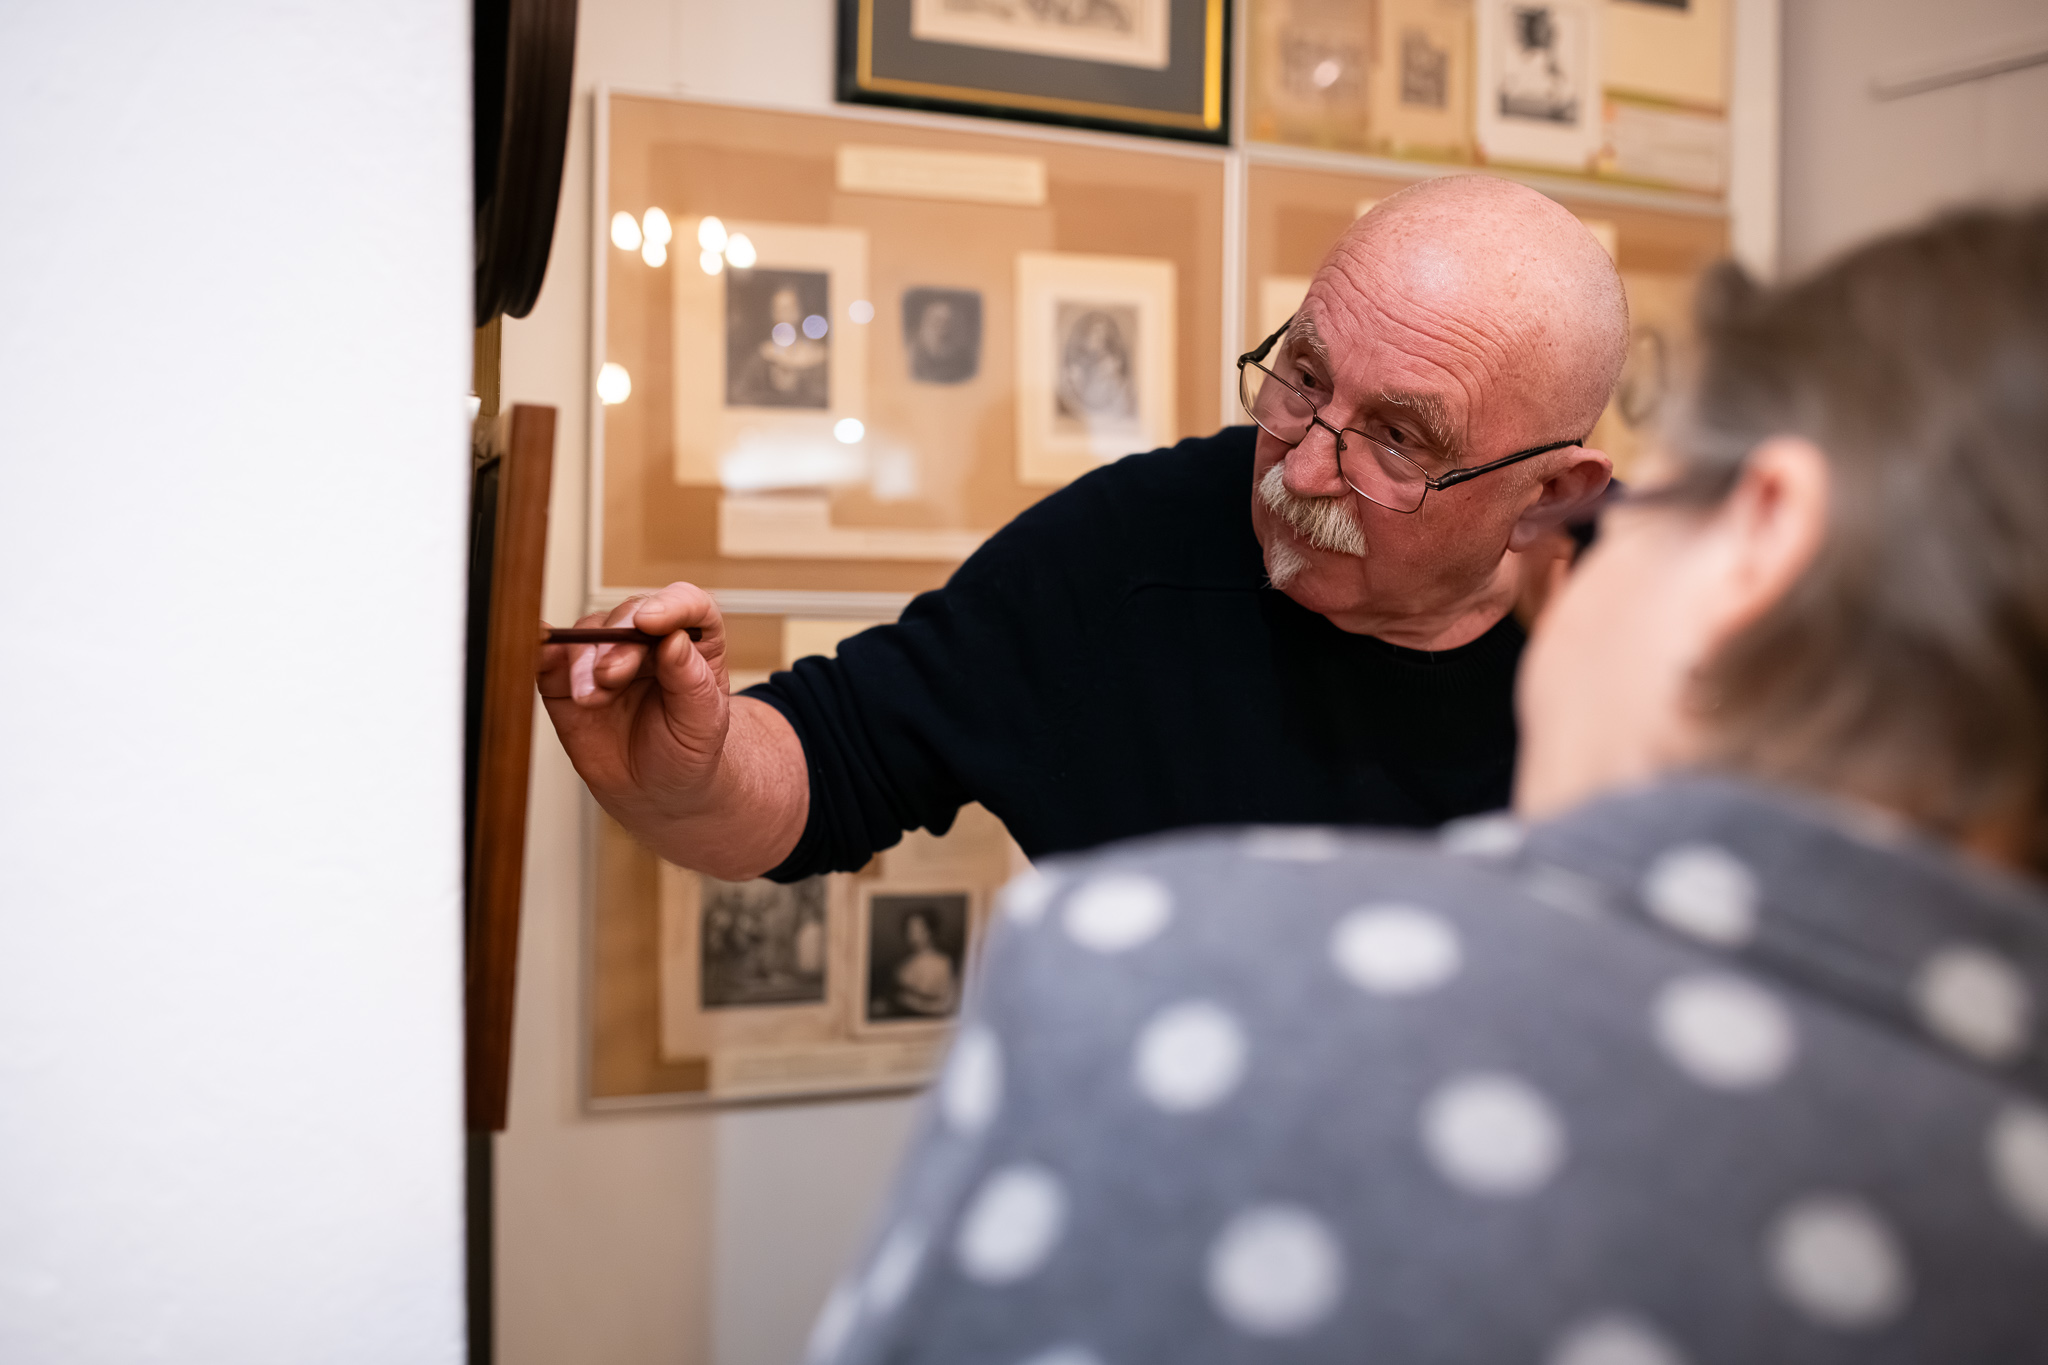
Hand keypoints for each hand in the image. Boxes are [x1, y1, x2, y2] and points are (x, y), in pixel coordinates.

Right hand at [537, 583, 731, 825]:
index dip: (669, 605)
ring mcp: (605, 654)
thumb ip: (692, 681)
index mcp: (693, 640)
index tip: (649, 621)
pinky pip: (548, 654)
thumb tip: (674, 639)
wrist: (654, 789)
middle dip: (617, 644)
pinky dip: (541, 651)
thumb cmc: (685, 750)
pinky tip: (541, 657)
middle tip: (610, 676)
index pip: (687, 604)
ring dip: (584, 660)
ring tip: (591, 698)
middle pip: (629, 616)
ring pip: (589, 633)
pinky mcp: (567, 676)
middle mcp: (647, 639)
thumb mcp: (703, 722)